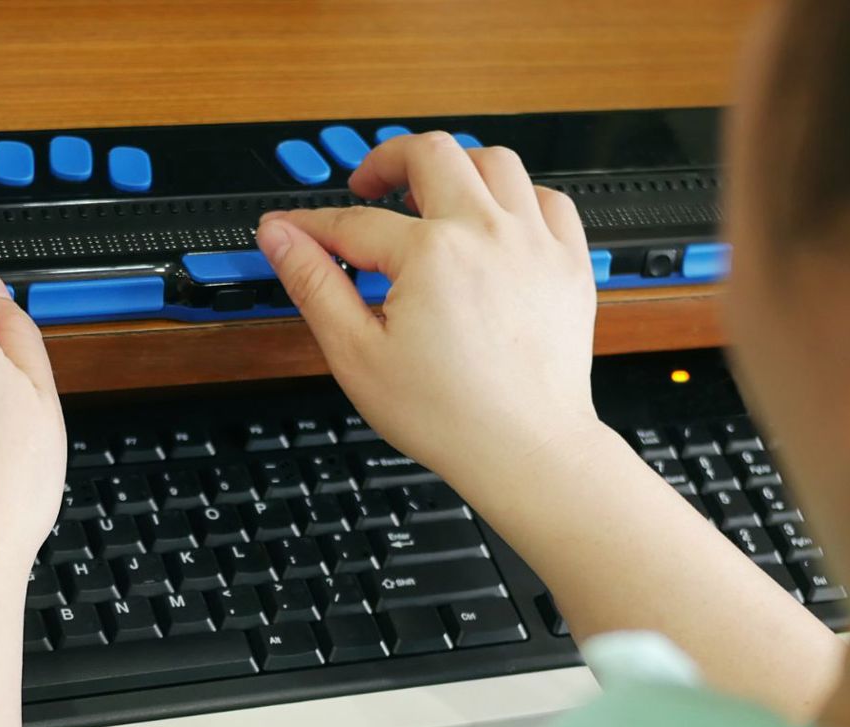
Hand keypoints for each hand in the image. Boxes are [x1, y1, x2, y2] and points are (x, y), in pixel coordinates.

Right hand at [258, 132, 605, 488]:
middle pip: (431, 153)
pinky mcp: (569, 263)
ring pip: (495, 162)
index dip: (312, 224)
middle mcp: (487, 233)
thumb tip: (280, 236)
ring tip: (432, 196)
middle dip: (388, 160)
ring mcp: (535, 243)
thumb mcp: (356, 355)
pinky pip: (548, 199)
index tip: (291, 228)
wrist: (527, 451)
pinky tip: (495, 221)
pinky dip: (518, 198)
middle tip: (368, 186)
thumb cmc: (450, 416)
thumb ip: (314, 284)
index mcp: (431, 254)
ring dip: (456, 168)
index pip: (353, 220)